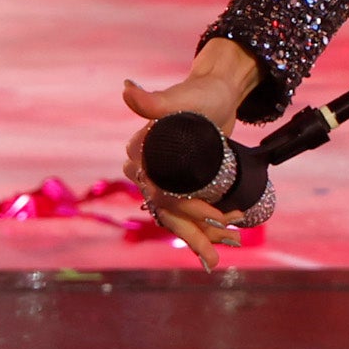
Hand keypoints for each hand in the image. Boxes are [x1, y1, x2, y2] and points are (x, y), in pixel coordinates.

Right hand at [121, 37, 262, 266]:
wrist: (217, 93)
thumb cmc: (199, 93)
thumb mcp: (180, 98)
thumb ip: (153, 100)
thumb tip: (126, 89)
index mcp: (142, 152)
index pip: (161, 191)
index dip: (187, 208)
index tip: (216, 218)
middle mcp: (149, 169)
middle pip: (167, 210)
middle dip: (192, 235)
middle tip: (214, 259)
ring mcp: (165, 179)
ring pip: (176, 217)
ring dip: (199, 238)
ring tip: (221, 256)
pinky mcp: (181, 184)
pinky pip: (186, 213)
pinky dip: (202, 228)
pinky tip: (222, 241)